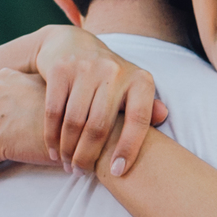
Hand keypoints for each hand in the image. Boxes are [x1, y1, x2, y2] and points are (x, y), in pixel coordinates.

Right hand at [38, 25, 164, 175]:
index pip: (138, 120)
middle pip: (100, 126)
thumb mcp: (131, 87)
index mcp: (139, 79)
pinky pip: (53, 112)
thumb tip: (165, 116)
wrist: (71, 43)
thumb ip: (146, 106)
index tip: (117, 172)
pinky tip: (53, 151)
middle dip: (88, 156)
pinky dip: (51, 136)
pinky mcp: (60, 69)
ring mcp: (86, 68)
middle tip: (82, 172)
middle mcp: (115, 72)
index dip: (128, 149)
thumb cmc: (108, 77)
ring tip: (68, 166)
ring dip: (68, 150)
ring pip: (74, 122)